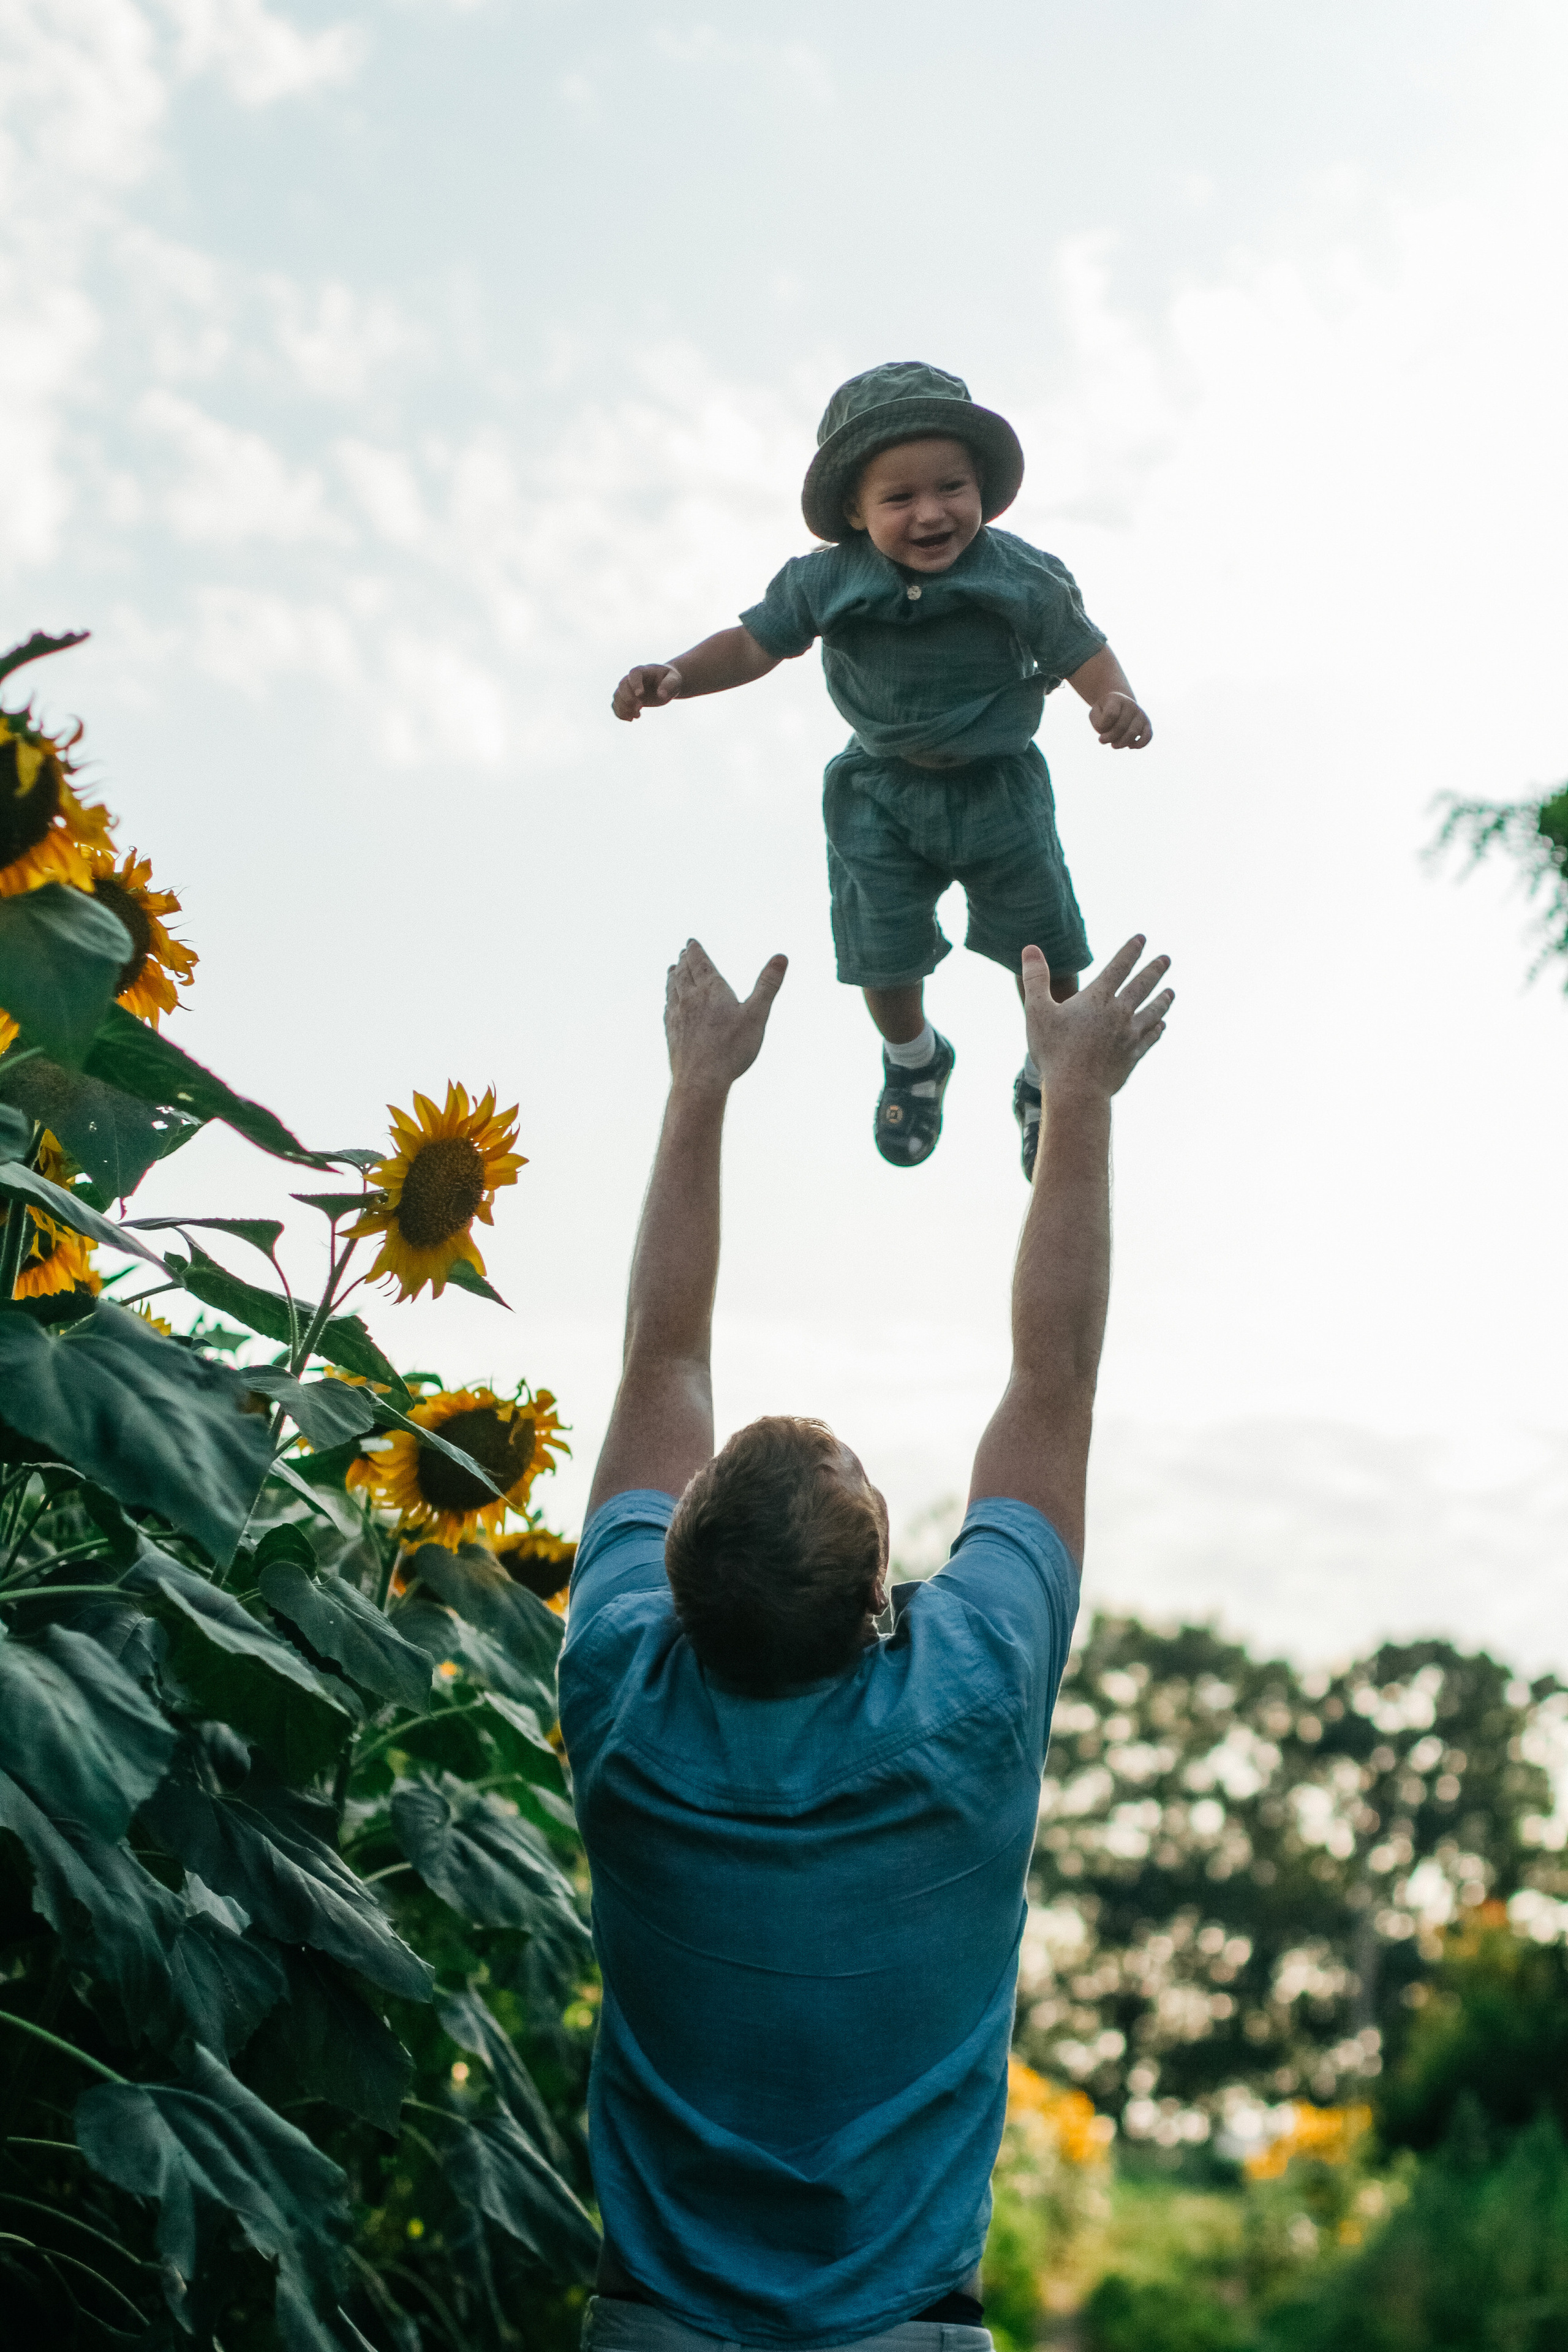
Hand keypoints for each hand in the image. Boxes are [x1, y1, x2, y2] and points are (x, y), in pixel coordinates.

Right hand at [612, 663, 682, 721]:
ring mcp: (628, 689)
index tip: (640, 695)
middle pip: (622, 685)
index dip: (635, 683)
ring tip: (637, 715)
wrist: (665, 685)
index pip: (634, 673)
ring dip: (624, 708)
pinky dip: (620, 713)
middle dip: (628, 698)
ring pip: (617, 696)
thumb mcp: (675, 680)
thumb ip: (669, 685)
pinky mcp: (626, 699)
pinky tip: (630, 719)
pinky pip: (616, 705)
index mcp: (644, 671)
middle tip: (640, 707)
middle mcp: (632, 679)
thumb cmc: (671, 680)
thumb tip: (661, 695)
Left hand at [665, 940, 787, 1095]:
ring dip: (673, 977)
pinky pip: (668, 1010)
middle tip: (683, 952)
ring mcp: (678, 1016)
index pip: (700, 962)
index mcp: (711, 989)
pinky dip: (669, 999)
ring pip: (672, 989)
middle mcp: (690, 998)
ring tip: (672, 970)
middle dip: (684, 960)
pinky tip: (669, 1003)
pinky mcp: (672, 1033)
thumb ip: (768, 984)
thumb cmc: (732, 1049)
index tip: (690, 942)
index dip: (695, 950)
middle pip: (683, 973)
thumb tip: (782, 957)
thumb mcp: (757, 1015)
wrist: (701, 1080)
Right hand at [1022, 937, 1171, 1099]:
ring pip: (1152, 1012)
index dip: (1130, 951)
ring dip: (1162, 1000)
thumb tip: (1030, 949)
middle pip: (1142, 986)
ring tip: (1171, 992)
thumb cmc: (1053, 1051)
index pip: (1118, 967)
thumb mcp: (1037, 1012)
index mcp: (1097, 999)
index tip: (1142, 938)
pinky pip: (1150, 1038)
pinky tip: (1161, 1026)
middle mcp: (1118, 1013)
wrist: (1077, 1091)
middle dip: (1155, 970)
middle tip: (1166, 959)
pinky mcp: (1132, 1056)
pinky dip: (1157, 1029)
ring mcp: (1129, 1035)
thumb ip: (1036, 979)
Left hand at [1088, 691, 1151, 748]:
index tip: (1099, 729)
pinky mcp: (1147, 724)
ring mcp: (1140, 714)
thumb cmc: (1104, 712)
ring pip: (1132, 733)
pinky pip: (1148, 736)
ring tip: (1114, 745)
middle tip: (1102, 740)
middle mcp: (1131, 704)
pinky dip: (1139, 745)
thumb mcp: (1095, 714)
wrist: (1118, 705)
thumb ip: (1098, 723)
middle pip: (1121, 727)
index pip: (1111, 715)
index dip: (1102, 726)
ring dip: (1121, 744)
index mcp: (1117, 699)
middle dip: (1109, 738)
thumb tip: (1109, 736)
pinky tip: (1129, 746)